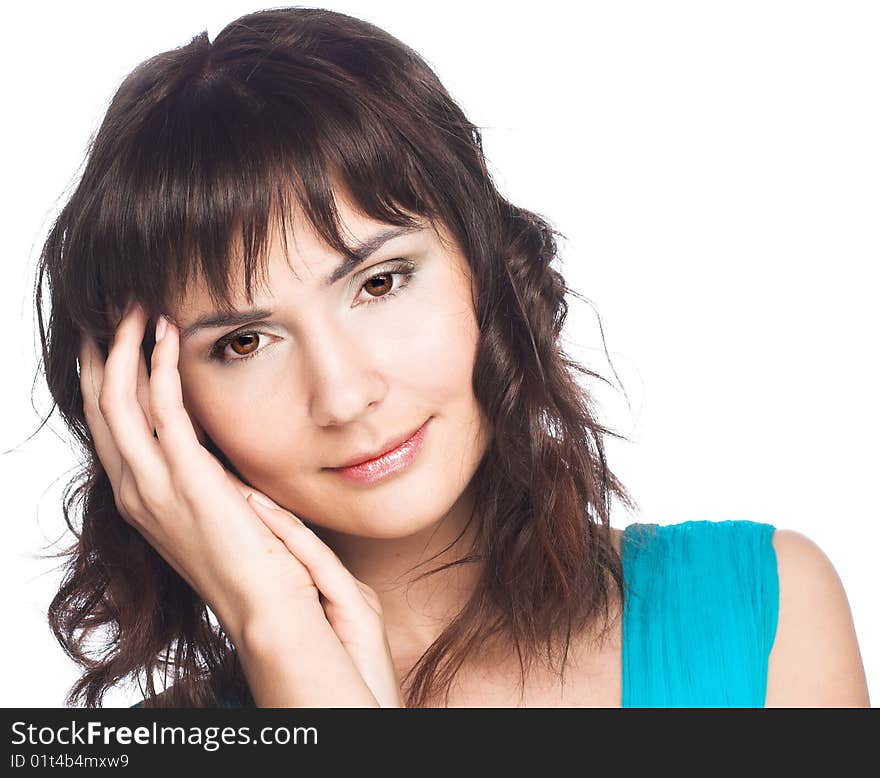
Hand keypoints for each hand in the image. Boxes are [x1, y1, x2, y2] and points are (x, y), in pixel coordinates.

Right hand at [78, 297, 377, 705]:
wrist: (268, 605)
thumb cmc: (253, 555)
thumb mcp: (216, 504)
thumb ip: (205, 470)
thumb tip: (215, 435)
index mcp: (140, 495)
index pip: (107, 422)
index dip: (105, 374)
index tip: (115, 335)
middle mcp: (135, 488)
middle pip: (100, 404)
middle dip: (102, 351)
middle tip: (115, 307)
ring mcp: (154, 485)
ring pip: (117, 399)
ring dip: (124, 347)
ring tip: (136, 307)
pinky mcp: (186, 479)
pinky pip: (162, 408)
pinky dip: (158, 366)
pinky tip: (166, 335)